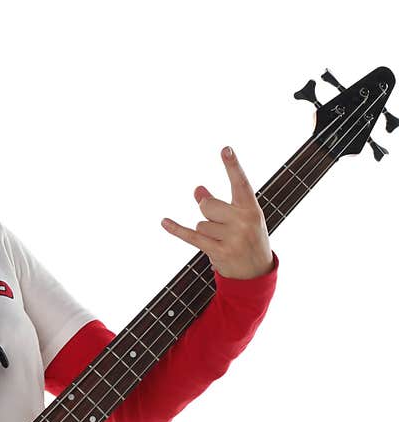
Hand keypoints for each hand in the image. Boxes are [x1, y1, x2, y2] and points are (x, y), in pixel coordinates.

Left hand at [161, 146, 273, 279]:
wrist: (256, 272)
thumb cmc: (248, 239)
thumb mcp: (240, 219)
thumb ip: (219, 203)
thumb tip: (197, 189)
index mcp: (252, 209)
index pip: (241, 183)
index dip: (232, 166)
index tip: (225, 149)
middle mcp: (244, 222)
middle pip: (208, 205)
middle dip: (208, 213)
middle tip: (222, 226)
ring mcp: (232, 238)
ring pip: (200, 223)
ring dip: (206, 232)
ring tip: (222, 241)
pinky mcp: (218, 252)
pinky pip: (191, 236)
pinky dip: (176, 229)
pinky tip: (164, 222)